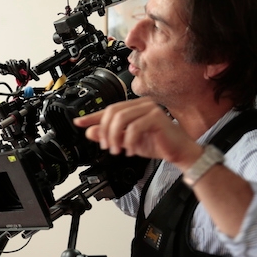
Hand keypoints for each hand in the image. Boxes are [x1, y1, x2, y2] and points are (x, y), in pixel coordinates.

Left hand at [74, 99, 201, 167]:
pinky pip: (134, 127)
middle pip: (112, 112)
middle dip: (105, 131)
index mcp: (133, 108)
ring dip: (115, 137)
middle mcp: (141, 104)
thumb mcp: (126, 141)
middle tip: (107, 147)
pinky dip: (129, 141)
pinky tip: (131, 150)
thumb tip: (90, 131)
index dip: (91, 117)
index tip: (78, 122)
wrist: (178, 152)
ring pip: (121, 119)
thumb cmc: (156, 144)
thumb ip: (109, 135)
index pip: (108, 109)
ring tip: (117, 150)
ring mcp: (150, 109)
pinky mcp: (157, 118)